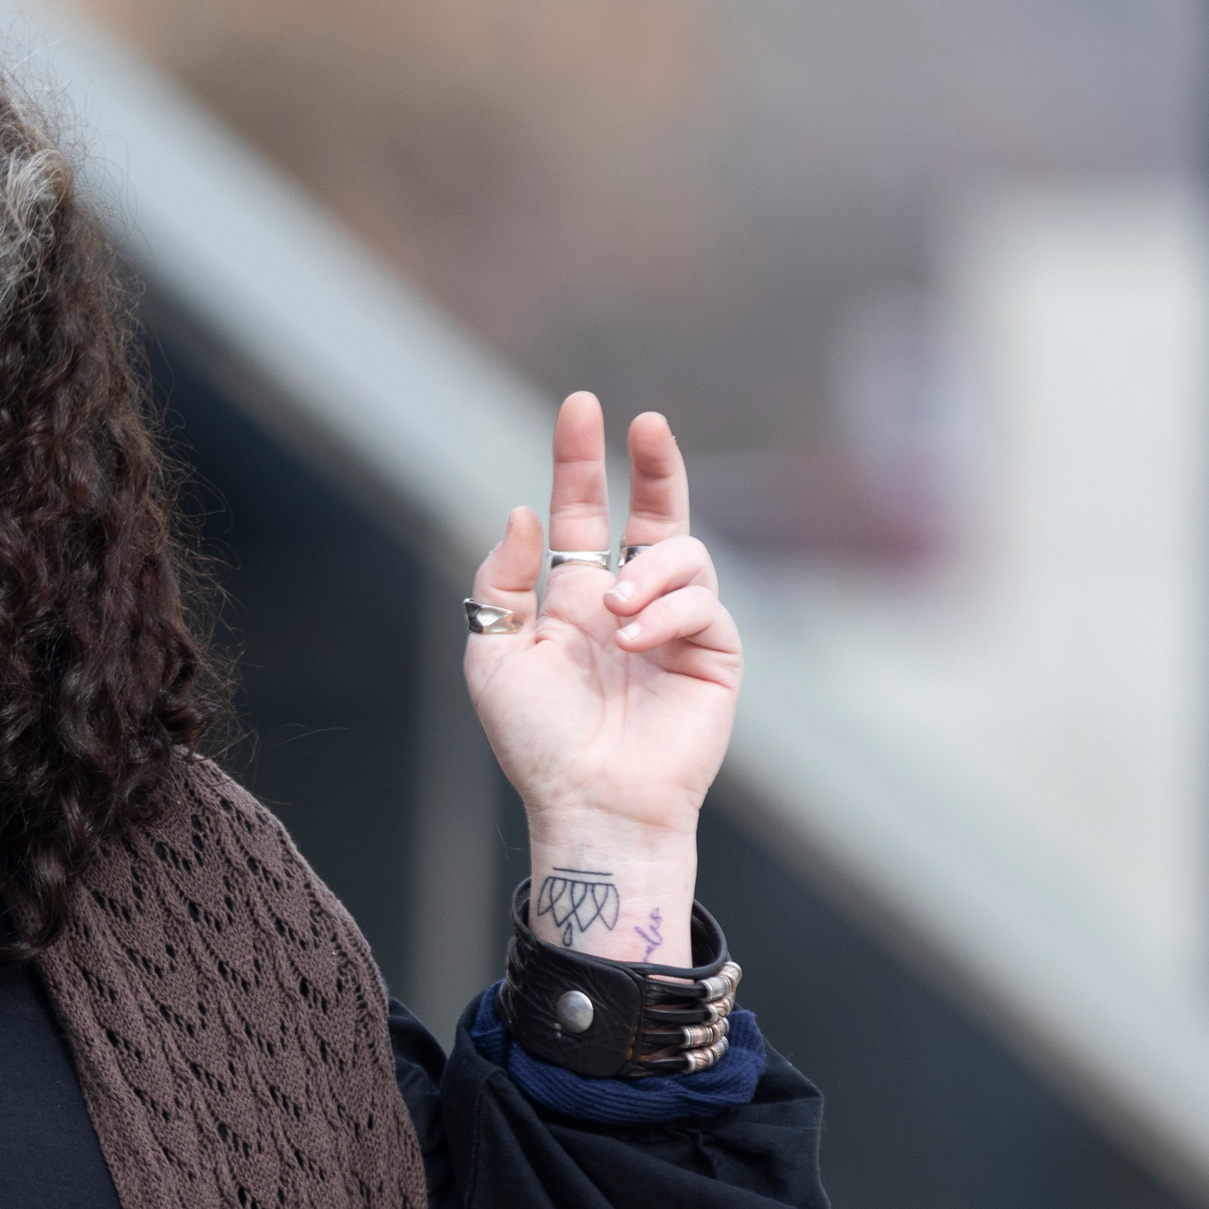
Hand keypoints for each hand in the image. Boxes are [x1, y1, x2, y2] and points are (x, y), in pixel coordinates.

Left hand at [464, 394, 738, 960]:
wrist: (589, 801)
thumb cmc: (537, 741)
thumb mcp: (495, 655)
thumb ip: (505, 581)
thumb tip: (523, 512)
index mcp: (573, 599)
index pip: (582, 514)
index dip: (581, 462)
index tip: (579, 407)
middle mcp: (626, 604)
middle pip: (653, 512)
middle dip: (654, 464)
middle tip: (646, 424)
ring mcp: (674, 627)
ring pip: (682, 553)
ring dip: (647, 570)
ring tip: (616, 612)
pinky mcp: (713, 654)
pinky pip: (703, 604)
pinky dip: (667, 612)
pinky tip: (636, 639)